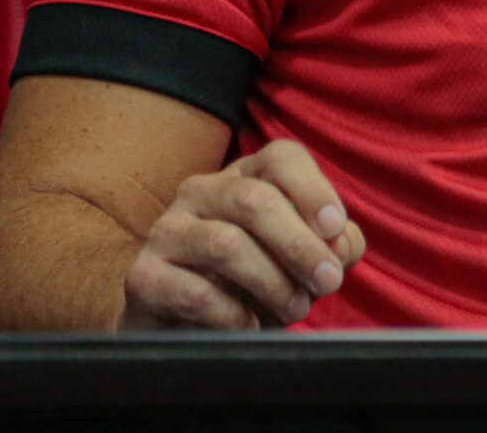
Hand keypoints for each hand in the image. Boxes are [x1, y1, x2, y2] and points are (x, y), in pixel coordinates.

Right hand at [120, 139, 365, 329]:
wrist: (176, 318)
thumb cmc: (252, 278)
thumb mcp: (299, 255)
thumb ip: (332, 243)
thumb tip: (343, 245)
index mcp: (245, 174)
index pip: (281, 158)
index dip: (314, 190)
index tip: (336, 229)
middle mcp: (201, 191)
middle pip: (256, 201)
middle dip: (300, 245)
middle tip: (329, 281)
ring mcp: (168, 230)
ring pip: (226, 245)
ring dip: (272, 282)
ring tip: (295, 310)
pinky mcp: (144, 275)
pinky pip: (195, 292)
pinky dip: (233, 315)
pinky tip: (252, 327)